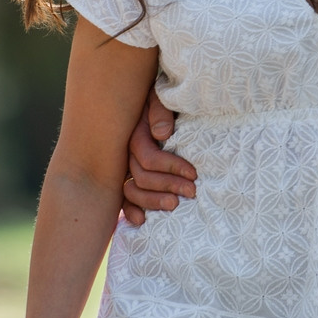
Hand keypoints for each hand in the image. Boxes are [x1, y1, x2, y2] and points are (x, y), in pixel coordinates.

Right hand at [119, 88, 196, 225]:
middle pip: (141, 178)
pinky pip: (123, 198)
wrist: (153, 101)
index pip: (148, 158)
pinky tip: (142, 220)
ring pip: (132, 191)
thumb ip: (160, 110)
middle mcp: (126, 153)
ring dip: (153, 201)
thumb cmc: (164, 99)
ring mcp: (125, 167)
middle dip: (168, 185)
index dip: (171, 167)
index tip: (194, 174)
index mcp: (134, 134)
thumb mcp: (161, 97)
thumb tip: (162, 134)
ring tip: (176, 205)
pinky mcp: (128, 178)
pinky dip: (131, 211)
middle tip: (192, 192)